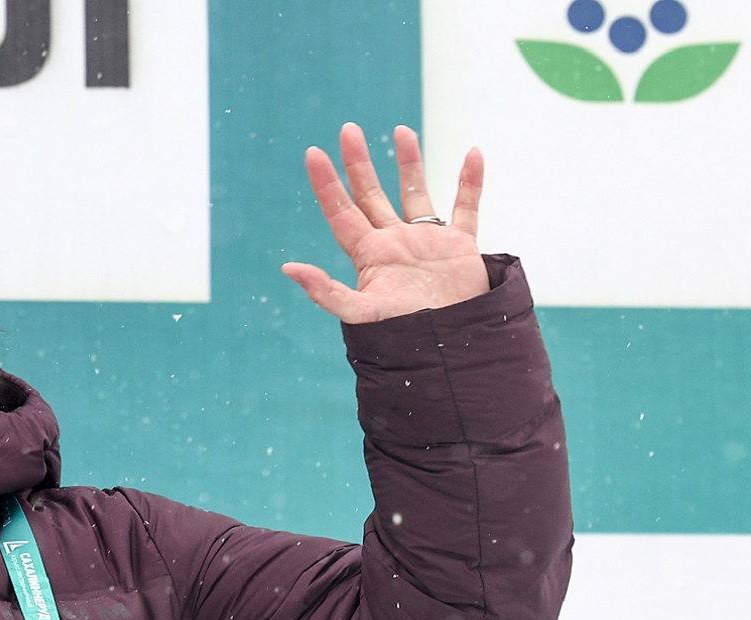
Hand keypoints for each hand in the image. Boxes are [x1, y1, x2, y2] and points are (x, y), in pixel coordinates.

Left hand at [282, 123, 487, 323]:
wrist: (450, 348)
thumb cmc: (403, 335)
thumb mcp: (361, 313)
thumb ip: (326, 292)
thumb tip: (288, 268)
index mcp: (368, 254)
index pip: (341, 211)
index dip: (326, 184)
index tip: (313, 153)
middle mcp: (394, 242)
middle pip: (371, 194)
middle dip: (359, 163)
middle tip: (348, 129)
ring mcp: (427, 242)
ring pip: (415, 193)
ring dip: (409, 163)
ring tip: (399, 131)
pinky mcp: (461, 246)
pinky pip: (466, 206)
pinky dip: (471, 181)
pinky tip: (474, 153)